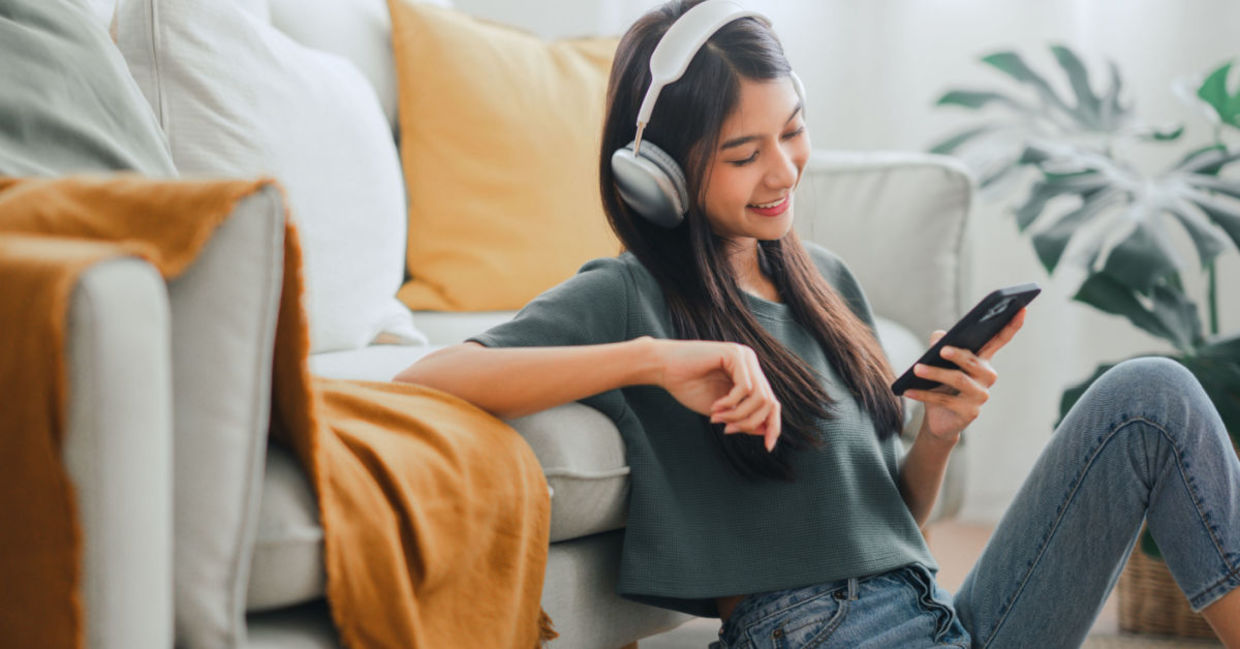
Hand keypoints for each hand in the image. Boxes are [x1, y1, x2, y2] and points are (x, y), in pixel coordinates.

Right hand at [651, 338, 780, 451]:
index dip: (773, 426)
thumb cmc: (688, 387)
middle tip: (728, 430)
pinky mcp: (734, 354)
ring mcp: (745, 357)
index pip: (772, 403)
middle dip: (750, 422)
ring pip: (760, 397)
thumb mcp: (721, 410)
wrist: (663, 368)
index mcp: (750, 375)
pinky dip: (730, 403)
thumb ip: (742, 417)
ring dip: (738, 415)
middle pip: (769, 402)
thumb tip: (766, 431)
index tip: (767, 447)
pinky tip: (715, 406)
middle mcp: (751, 364)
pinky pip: (745, 387)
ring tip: (717, 418)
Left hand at [903, 307, 1027, 442]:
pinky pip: (945, 400)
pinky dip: (923, 394)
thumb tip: (939, 337)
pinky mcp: (970, 412)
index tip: (1020, 308)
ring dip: (935, 374)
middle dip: (957, 354)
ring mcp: (980, 396)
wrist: (939, 419)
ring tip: (917, 368)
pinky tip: (908, 390)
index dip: (1011, 325)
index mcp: (983, 360)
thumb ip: (940, 343)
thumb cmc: (940, 385)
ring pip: (959, 380)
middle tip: (942, 350)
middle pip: (973, 361)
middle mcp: (987, 376)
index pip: (1000, 340)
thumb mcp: (937, 361)